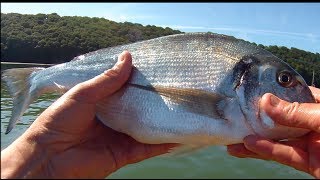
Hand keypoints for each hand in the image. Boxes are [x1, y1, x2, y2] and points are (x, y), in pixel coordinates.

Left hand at [1, 51, 175, 177]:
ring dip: (161, 121)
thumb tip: (127, 57)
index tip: (156, 70)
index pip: (125, 89)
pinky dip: (162, 143)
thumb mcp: (83, 94)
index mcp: (101, 103)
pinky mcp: (124, 154)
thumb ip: (107, 79)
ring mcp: (120, 137)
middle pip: (138, 109)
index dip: (138, 81)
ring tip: (180, 110)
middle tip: (173, 88)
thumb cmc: (59, 122)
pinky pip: (146, 148)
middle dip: (153, 100)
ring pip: (146, 128)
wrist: (49, 159)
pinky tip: (176, 135)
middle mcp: (113, 119)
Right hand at [227, 86, 319, 177]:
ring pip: (278, 141)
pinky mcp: (311, 164)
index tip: (250, 93)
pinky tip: (248, 146)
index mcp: (319, 107)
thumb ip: (297, 112)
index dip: (272, 94)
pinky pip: (285, 156)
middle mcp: (312, 124)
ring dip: (255, 140)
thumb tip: (266, 101)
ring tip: (232, 139)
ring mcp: (311, 145)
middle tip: (235, 118)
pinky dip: (266, 151)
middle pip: (280, 121)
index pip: (292, 96)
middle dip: (257, 120)